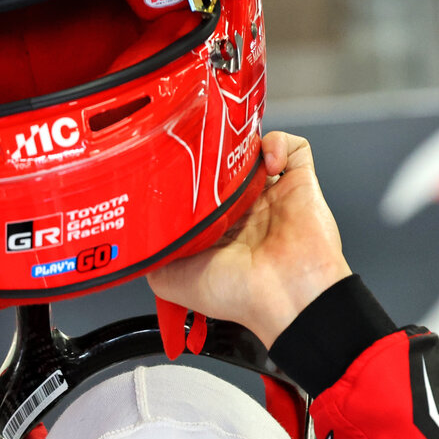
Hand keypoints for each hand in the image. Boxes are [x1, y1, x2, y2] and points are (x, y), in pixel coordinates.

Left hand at [146, 131, 351, 347]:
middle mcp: (245, 213)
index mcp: (218, 232)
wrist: (283, 296)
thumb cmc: (236, 294)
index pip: (199, 190)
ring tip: (233, 152)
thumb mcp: (170, 279)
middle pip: (225, 166)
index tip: (177, 166)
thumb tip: (138, 235)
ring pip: (256, 150)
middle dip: (212, 153)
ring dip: (243, 143)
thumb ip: (153, 253)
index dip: (188, 175)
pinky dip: (278, 143)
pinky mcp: (300, 184)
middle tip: (202, 149)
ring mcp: (273, 196)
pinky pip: (293, 148)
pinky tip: (265, 158)